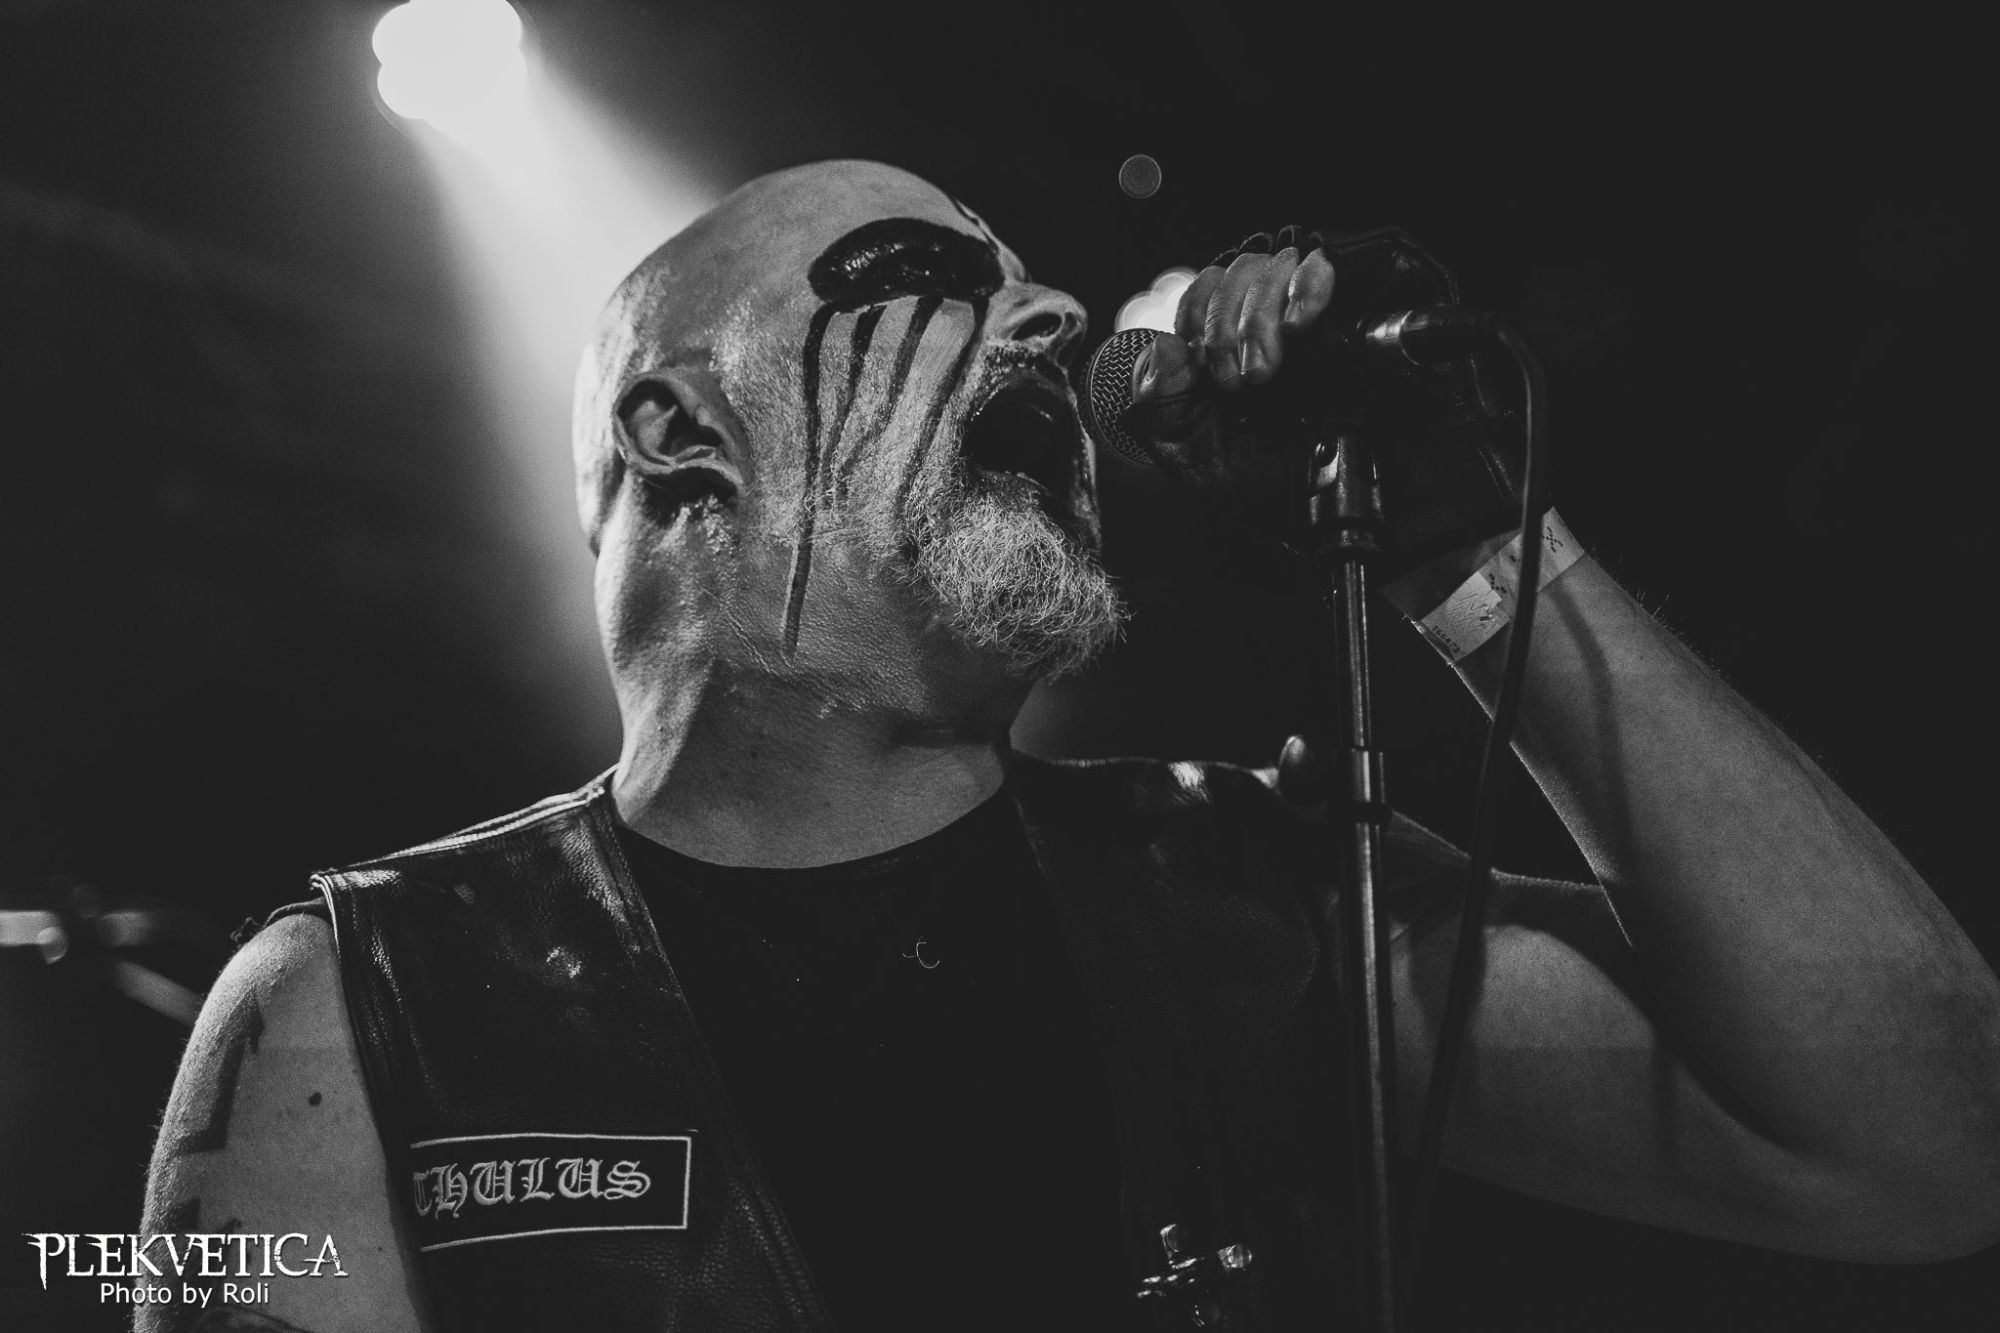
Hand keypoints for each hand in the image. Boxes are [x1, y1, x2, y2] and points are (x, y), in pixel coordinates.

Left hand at [1124, 227, 1527, 578]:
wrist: (1389, 522)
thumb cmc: (1304, 498)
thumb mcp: (1208, 464)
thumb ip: (1162, 413)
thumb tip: (1157, 349)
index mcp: (1249, 346)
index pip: (1208, 292)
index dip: (1197, 319)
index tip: (1207, 374)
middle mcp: (1292, 319)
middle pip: (1237, 268)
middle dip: (1224, 321)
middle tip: (1240, 381)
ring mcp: (1341, 302)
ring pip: (1280, 257)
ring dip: (1260, 307)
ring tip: (1268, 370)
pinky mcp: (1390, 292)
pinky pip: (1344, 252)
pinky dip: (1310, 279)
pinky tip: (1304, 322)